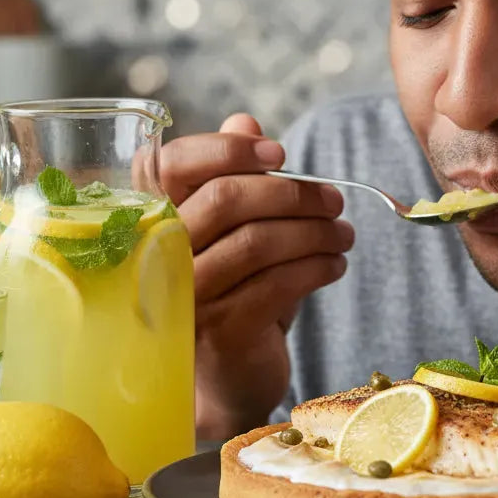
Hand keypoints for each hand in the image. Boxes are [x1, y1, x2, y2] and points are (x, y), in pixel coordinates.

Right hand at [162, 113, 353, 437]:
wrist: (228, 378)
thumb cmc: (230, 292)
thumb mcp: (233, 231)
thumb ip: (234, 174)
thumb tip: (244, 119)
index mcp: (153, 220)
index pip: (172, 164)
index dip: (227, 149)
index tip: (279, 152)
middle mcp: (157, 256)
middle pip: (225, 199)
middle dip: (292, 193)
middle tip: (333, 200)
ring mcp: (186, 296)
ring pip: (258, 242)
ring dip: (315, 232)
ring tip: (344, 234)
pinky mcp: (220, 331)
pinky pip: (278, 283)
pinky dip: (317, 267)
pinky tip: (335, 264)